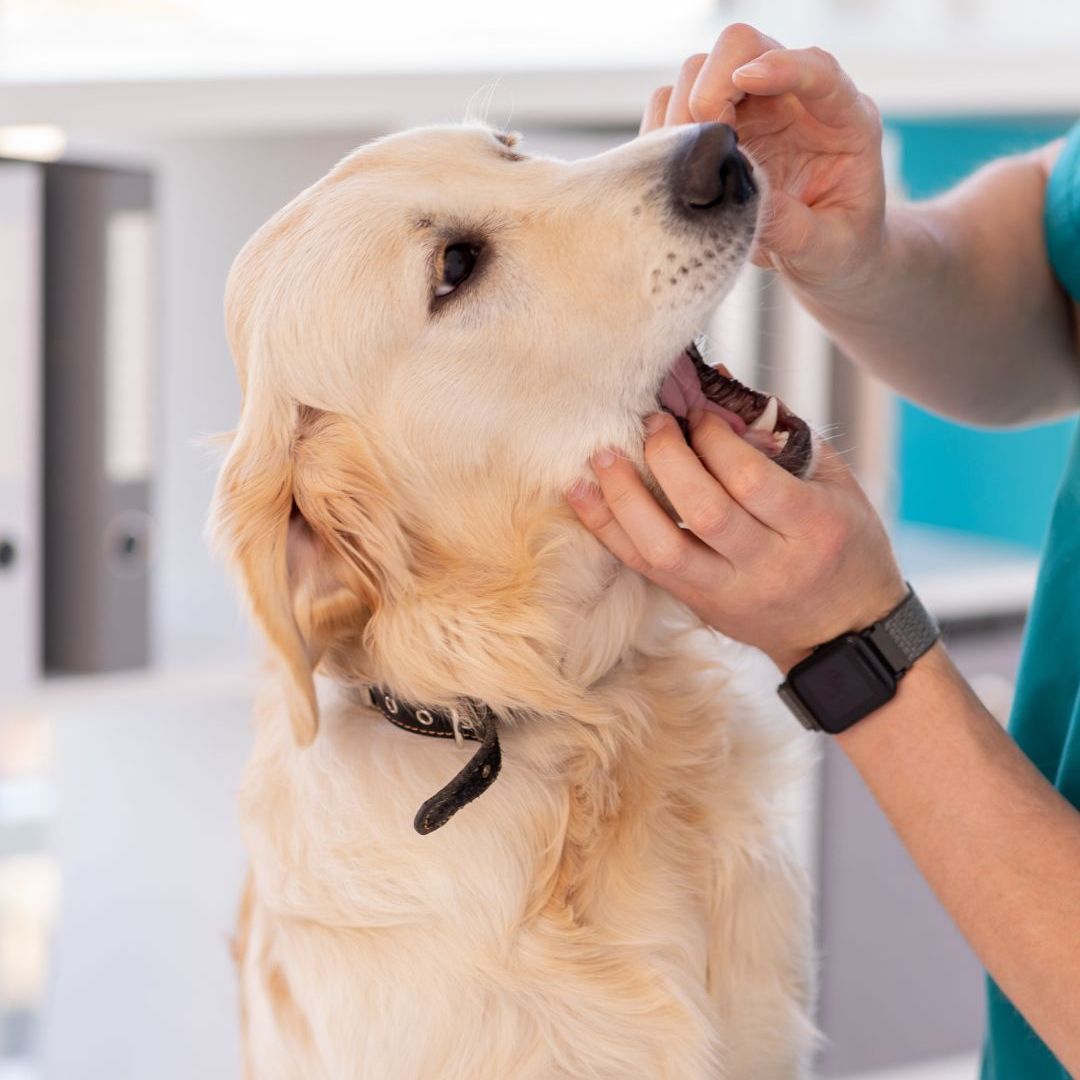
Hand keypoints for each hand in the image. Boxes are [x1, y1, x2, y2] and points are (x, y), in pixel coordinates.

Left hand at [566, 410, 906, 672]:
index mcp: (813, 528)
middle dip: (667, 459)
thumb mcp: (834, 486)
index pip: (751, 481)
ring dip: (624, 498)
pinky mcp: (698, 605)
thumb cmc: (843, 543)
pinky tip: (581, 494)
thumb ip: (780, 436)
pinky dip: (608, 529)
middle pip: (704, 511)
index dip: (715, 440)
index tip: (696, 412)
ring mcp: (729, 592)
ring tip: (602, 456)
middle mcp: (769, 566)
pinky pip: (644, 568)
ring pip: (664, 549)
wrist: (842, 633)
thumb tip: (714, 386)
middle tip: (650, 422)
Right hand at [641, 23, 886, 296]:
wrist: (826, 260)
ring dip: (682, 113)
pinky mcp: (715, 131)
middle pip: (742, 47)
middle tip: (705, 144)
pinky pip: (672, 107)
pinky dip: (663, 133)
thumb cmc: (839, 248)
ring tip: (690, 169)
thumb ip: (794, 227)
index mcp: (842, 120)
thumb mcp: (827, 248)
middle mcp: (791, 101)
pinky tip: (676, 172)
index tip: (747, 79)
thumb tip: (746, 202)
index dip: (780, 66)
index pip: (816, 68)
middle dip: (712, 87)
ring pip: (698, 72)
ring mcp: (750, 112)